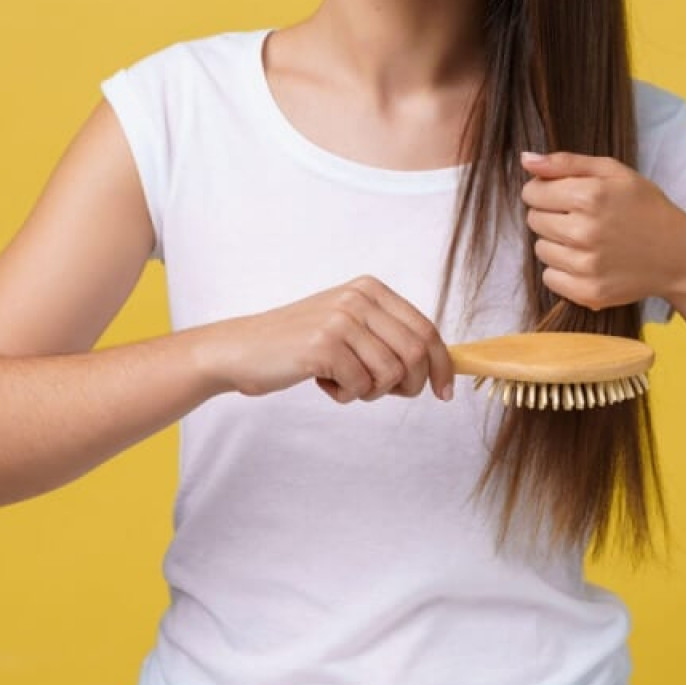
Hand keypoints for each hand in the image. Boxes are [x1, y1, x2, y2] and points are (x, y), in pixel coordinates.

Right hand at [203, 276, 454, 403]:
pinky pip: (360, 386)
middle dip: (408, 385)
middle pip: (415, 353)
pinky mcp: (324, 345)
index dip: (441, 365)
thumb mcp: (348, 325)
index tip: (444, 392)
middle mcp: (359, 298)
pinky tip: (323, 382)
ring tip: (344, 382)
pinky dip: (346, 395)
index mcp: (370, 289)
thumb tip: (437, 365)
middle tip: (381, 392)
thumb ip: (387, 336)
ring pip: (390, 374)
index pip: (426, 329)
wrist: (241, 349)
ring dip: (371, 391)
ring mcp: (341, 319)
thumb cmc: (297, 344)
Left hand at [519, 151, 685, 311]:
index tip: (564, 195)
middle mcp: (585, 231)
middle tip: (580, 218)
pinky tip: (587, 261)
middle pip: (534, 220)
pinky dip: (563, 271)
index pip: (532, 192)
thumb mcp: (614, 172)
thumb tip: (525, 159)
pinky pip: (550, 278)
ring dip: (557, 243)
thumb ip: (566, 162)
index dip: (545, 191)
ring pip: (541, 249)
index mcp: (590, 196)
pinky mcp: (589, 292)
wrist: (680, 254)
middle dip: (551, 215)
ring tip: (587, 240)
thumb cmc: (645, 207)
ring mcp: (587, 265)